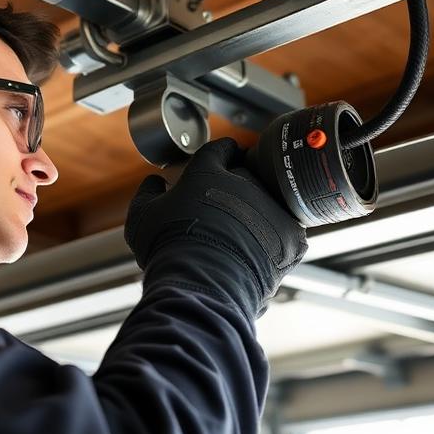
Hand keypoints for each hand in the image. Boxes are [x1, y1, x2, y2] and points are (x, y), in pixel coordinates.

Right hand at [125, 138, 307, 313]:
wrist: (203, 284)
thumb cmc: (169, 249)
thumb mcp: (142, 216)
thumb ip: (148, 192)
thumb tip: (153, 182)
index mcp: (209, 172)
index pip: (221, 149)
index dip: (222, 153)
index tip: (224, 158)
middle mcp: (244, 183)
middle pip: (248, 174)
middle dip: (241, 184)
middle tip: (230, 203)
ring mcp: (271, 208)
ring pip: (270, 201)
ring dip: (261, 212)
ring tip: (247, 233)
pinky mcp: (291, 236)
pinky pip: (288, 232)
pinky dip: (278, 241)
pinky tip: (263, 252)